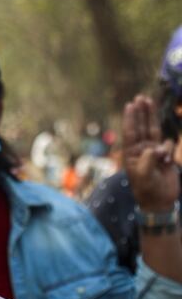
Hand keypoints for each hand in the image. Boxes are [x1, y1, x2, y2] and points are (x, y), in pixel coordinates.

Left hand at [122, 95, 179, 211]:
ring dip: (152, 118)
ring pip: (154, 131)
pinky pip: (167, 145)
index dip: (131, 118)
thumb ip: (147, 159)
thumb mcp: (143, 175)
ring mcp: (153, 152)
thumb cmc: (146, 189)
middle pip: (142, 126)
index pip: (131, 132)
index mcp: (131, 153)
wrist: (159, 200)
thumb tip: (154, 147)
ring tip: (149, 105)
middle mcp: (141, 149)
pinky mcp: (164, 156)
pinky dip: (167, 149)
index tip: (130, 104)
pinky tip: (165, 162)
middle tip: (140, 97)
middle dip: (141, 112)